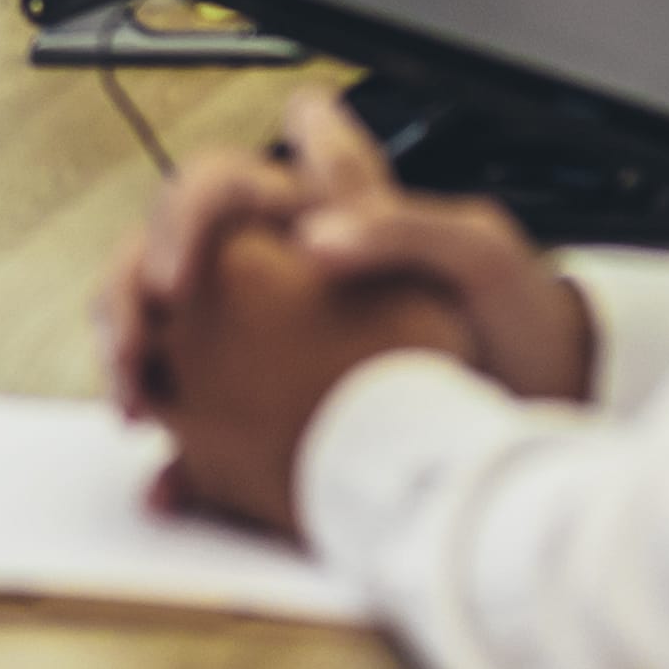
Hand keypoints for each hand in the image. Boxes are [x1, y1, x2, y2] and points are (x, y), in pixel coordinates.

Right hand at [98, 95, 601, 539]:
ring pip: (162, 341)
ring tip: (141, 413)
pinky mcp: (271, 423)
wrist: (544, 425)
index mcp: (321, 218)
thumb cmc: (520, 325)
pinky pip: (200, 435)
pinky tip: (172, 483)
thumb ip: (400, 226)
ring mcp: (265, 352)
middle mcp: (280, 277)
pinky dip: (176, 462)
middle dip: (125, 298)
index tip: (177, 275)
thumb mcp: (478, 258)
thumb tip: (311, 239)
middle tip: (133, 350)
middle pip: (164, 261)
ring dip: (129, 368)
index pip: (223, 185)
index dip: (184, 216)